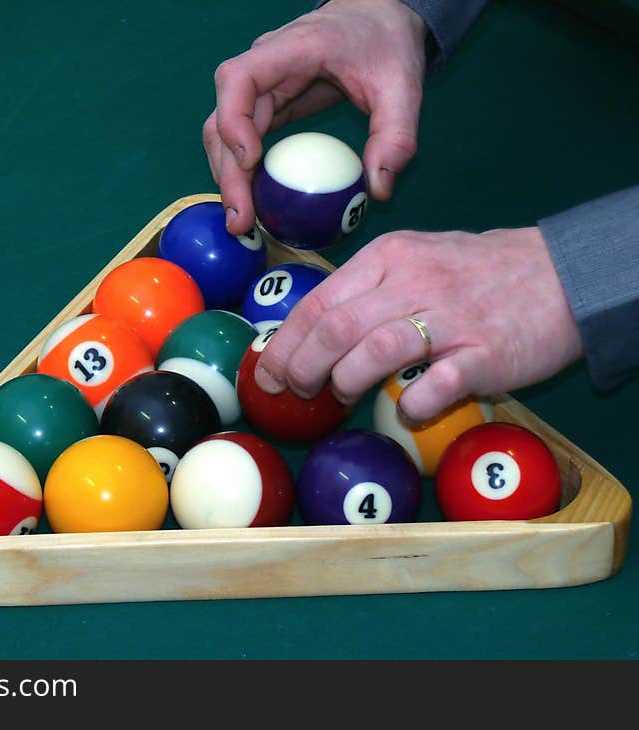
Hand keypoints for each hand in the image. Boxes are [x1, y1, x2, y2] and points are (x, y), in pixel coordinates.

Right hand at [203, 0, 426, 234]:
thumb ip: (396, 136)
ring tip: (242, 221)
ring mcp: (261, 87)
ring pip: (224, 133)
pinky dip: (244, 173)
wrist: (378, 19)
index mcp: (290, 50)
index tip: (251, 161)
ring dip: (229, 178)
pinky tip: (255, 204)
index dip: (234, 121)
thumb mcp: (402, 86)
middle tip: (241, 221)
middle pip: (223, 118)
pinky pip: (243, 140)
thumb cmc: (386, 43)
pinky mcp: (268, 105)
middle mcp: (264, 67)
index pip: (238, 79)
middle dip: (227, 172)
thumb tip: (379, 191)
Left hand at [253, 227, 583, 420]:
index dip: (284, 343)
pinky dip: (411, 404)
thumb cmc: (476, 272)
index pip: (319, 301)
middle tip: (294, 391)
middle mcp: (415, 281)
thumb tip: (311, 333)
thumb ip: (367, 289)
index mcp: (389, 256)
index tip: (267, 372)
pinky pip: (435, 385)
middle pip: (337, 327)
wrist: (563, 273)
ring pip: (376, 350)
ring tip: (338, 397)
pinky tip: (406, 411)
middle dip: (302, 366)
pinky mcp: (486, 354)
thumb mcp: (415, 259)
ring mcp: (452, 318)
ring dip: (345, 382)